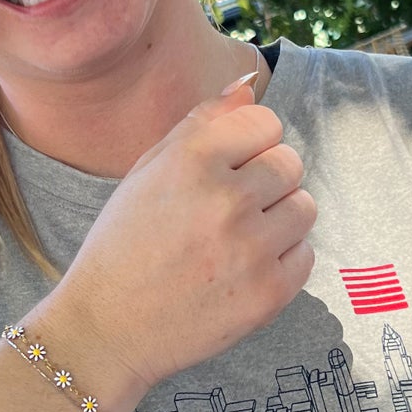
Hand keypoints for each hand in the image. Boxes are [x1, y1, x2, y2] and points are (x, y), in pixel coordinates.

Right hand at [51, 76, 314, 399]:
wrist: (107, 328)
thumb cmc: (125, 243)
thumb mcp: (148, 171)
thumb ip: (202, 122)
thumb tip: (249, 83)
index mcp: (190, 159)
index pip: (265, 122)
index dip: (247, 145)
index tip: (225, 170)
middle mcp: (225, 198)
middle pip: (290, 162)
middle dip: (265, 182)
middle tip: (227, 211)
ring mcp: (250, 248)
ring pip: (304, 207)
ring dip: (278, 219)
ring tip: (236, 241)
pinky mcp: (269, 293)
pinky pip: (305, 254)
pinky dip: (280, 261)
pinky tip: (241, 271)